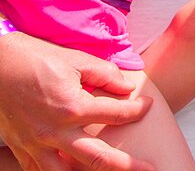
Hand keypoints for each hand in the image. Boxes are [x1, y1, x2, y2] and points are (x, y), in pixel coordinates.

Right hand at [0, 33, 154, 170]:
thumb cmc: (35, 58)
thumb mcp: (76, 59)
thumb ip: (106, 75)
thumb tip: (128, 89)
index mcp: (73, 107)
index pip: (117, 114)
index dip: (137, 110)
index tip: (148, 106)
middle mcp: (55, 131)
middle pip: (98, 158)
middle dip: (127, 165)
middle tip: (150, 169)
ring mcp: (36, 144)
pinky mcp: (21, 148)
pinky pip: (39, 170)